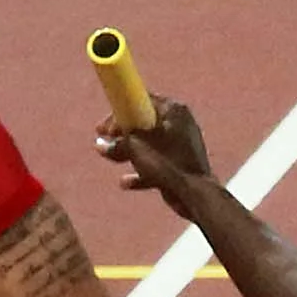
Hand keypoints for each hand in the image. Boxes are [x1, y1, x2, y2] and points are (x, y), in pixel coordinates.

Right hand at [95, 98, 214, 214]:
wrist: (196, 195)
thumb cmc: (169, 165)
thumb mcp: (137, 150)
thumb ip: (118, 144)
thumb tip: (99, 145)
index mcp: (174, 110)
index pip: (142, 101)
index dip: (119, 113)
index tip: (105, 126)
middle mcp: (181, 123)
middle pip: (144, 123)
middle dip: (122, 134)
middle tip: (104, 139)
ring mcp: (183, 144)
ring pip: (150, 144)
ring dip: (130, 153)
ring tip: (112, 158)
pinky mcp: (183, 164)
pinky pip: (158, 164)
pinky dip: (142, 170)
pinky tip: (126, 181)